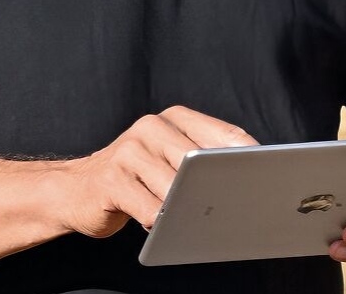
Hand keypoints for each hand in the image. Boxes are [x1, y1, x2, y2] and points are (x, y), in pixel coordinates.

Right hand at [53, 106, 256, 236]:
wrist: (75, 191)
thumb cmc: (134, 180)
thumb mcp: (167, 160)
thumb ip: (199, 163)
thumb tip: (246, 182)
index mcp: (172, 119)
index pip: (225, 135)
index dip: (251, 159)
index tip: (271, 180)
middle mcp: (150, 128)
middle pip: (202, 162)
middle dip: (219, 188)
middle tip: (236, 208)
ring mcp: (129, 152)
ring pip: (177, 189)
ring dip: (186, 210)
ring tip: (187, 219)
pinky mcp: (112, 180)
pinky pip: (151, 210)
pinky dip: (161, 223)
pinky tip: (159, 225)